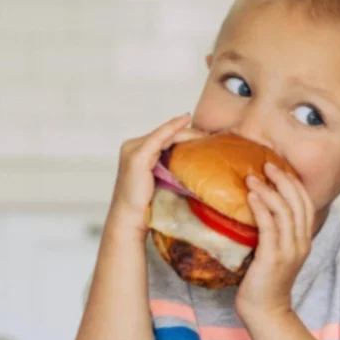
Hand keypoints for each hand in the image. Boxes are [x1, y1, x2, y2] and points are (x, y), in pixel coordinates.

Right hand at [108, 114, 206, 234]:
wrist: (130, 219)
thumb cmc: (146, 205)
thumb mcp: (159, 181)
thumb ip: (168, 167)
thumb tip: (192, 164)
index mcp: (136, 151)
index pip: (163, 138)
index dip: (182, 134)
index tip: (204, 134)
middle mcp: (132, 146)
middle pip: (165, 134)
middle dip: (187, 132)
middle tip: (209, 133)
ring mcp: (133, 149)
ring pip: (165, 134)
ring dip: (186, 131)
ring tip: (205, 132)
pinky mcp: (138, 156)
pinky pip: (160, 137)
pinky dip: (173, 128)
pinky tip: (186, 120)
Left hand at [235, 162, 314, 320]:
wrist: (266, 311)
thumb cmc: (266, 282)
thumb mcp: (277, 252)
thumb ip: (275, 233)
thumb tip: (258, 209)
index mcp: (303, 239)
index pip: (306, 203)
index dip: (293, 183)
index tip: (278, 169)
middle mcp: (301, 242)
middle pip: (298, 201)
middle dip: (283, 180)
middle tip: (266, 165)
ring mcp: (289, 250)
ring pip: (285, 211)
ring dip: (268, 190)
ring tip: (253, 178)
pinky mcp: (273, 257)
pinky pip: (269, 226)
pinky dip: (261, 208)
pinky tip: (251, 197)